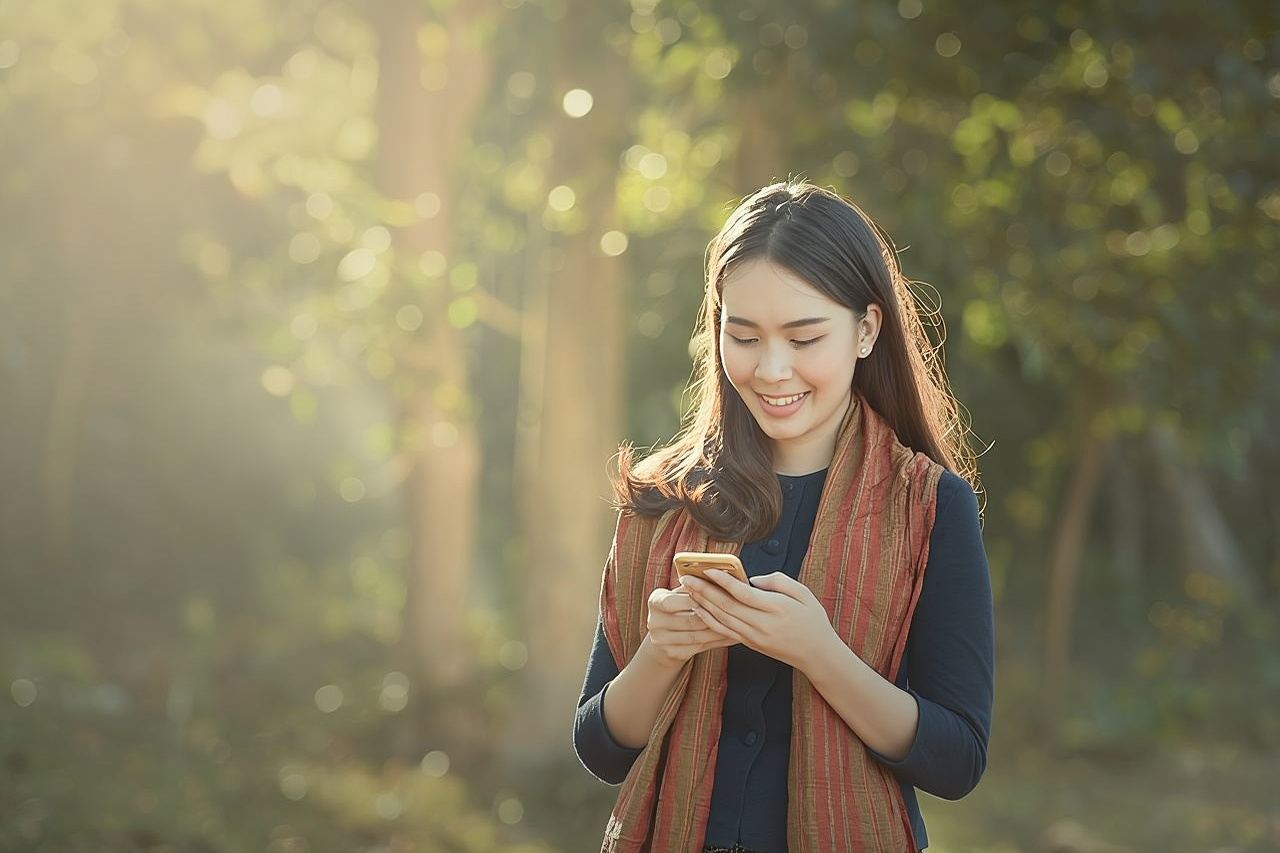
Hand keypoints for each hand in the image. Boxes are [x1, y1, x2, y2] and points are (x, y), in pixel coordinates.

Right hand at [644, 584, 738, 667]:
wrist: (663, 637)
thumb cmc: (678, 607)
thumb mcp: (678, 594)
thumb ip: (693, 586)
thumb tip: (721, 574)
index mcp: (654, 601)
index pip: (673, 601)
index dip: (694, 599)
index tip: (715, 595)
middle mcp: (654, 622)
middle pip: (690, 621)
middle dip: (713, 616)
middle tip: (735, 612)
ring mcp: (662, 641)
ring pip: (698, 636)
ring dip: (720, 630)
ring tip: (739, 625)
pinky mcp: (674, 654)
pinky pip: (701, 648)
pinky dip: (718, 641)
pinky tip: (733, 636)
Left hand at [682, 570, 835, 670]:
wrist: (817, 655)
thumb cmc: (813, 620)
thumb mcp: (804, 594)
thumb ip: (778, 582)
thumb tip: (752, 579)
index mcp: (776, 609)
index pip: (743, 593)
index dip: (723, 581)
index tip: (708, 569)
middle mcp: (762, 624)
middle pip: (726, 606)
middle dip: (704, 590)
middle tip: (686, 577)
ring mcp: (755, 637)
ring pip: (722, 619)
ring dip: (702, 604)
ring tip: (687, 590)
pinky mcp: (751, 645)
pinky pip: (725, 631)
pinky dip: (709, 620)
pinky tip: (699, 609)